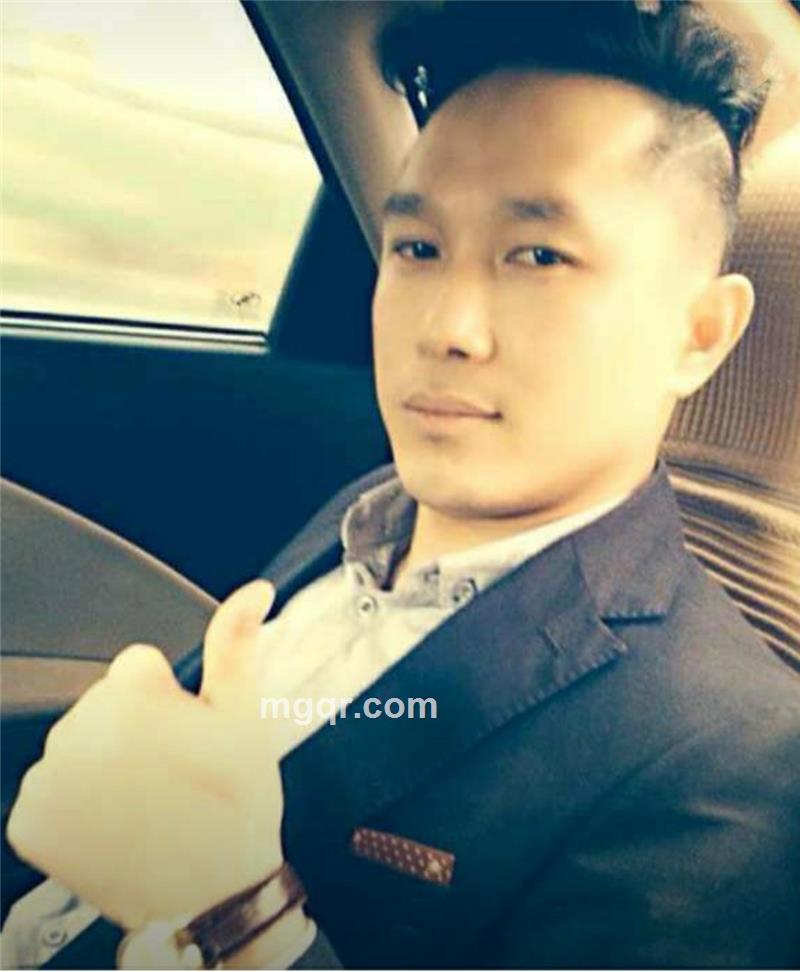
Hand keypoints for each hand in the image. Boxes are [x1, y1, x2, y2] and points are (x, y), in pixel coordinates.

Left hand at [7, 579, 282, 929]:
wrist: (215, 894)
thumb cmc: (235, 804)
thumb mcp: (244, 715)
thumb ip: (236, 643)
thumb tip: (253, 591)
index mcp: (131, 694)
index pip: (137, 668)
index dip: (171, 700)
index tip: (188, 738)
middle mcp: (78, 730)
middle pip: (104, 704)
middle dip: (135, 729)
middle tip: (173, 775)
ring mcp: (49, 779)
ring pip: (77, 744)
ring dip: (104, 764)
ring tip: (147, 802)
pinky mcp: (30, 822)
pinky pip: (49, 790)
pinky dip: (75, 805)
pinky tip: (114, 823)